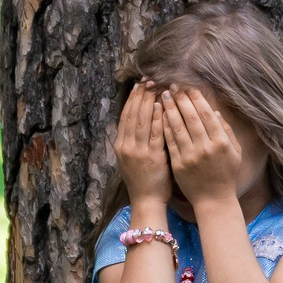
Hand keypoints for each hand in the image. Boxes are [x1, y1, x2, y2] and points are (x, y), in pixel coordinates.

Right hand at [113, 82, 173, 207]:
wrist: (146, 201)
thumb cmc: (143, 180)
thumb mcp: (132, 158)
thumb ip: (134, 140)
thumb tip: (140, 119)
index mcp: (120, 145)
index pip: (125, 116)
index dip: (131, 99)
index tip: (138, 85)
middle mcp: (126, 146)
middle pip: (132, 115)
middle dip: (139, 96)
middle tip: (146, 80)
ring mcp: (138, 151)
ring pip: (142, 121)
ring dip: (148, 102)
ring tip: (154, 87)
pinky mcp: (152, 157)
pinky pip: (155, 133)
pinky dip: (157, 118)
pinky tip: (162, 106)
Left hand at [161, 85, 260, 211]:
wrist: (214, 200)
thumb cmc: (226, 175)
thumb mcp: (235, 153)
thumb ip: (227, 132)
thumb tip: (215, 112)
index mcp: (221, 143)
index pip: (207, 114)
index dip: (197, 99)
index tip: (188, 87)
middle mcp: (206, 148)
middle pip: (191, 117)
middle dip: (181, 99)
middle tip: (172, 86)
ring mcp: (191, 156)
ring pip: (178, 127)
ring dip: (169, 109)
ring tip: (164, 95)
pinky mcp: (179, 164)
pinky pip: (170, 141)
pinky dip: (164, 126)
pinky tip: (159, 115)